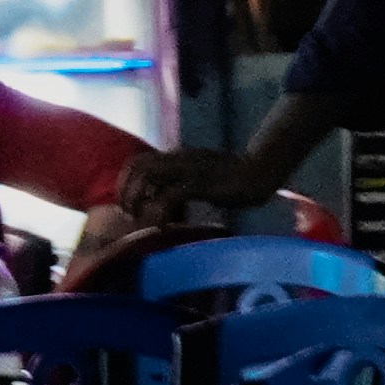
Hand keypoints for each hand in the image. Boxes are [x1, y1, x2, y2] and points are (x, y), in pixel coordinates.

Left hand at [122, 150, 271, 218]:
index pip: (138, 161)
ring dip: (139, 199)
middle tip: (129, 214)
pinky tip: (161, 228)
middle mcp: (177, 159)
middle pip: (138, 167)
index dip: (126, 181)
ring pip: (149, 177)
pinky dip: (160, 212)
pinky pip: (170, 196)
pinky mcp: (199, 184)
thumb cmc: (230, 178)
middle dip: (127, 191)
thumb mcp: (197, 177)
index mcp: (175, 156)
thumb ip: (178, 183)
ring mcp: (188, 170)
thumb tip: (159, 199)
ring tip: (140, 220)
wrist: (258, 171)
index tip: (127, 203)